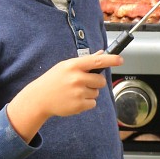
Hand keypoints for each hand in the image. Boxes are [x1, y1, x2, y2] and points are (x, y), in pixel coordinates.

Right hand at [7, 51, 121, 141]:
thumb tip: (101, 53)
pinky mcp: (79, 105)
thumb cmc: (54, 80)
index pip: (97, 61)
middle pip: (100, 81)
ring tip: (74, 92)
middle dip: (96, 82)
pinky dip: (86, 103)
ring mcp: (78, 92)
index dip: (111, 60)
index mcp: (73, 66)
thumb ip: (85, 61)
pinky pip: (92, 103)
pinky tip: (74, 100)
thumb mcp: (66, 66)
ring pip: (96, 93)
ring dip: (89, 93)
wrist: (39, 98)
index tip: (120, 59)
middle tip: (83, 83)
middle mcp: (77, 78)